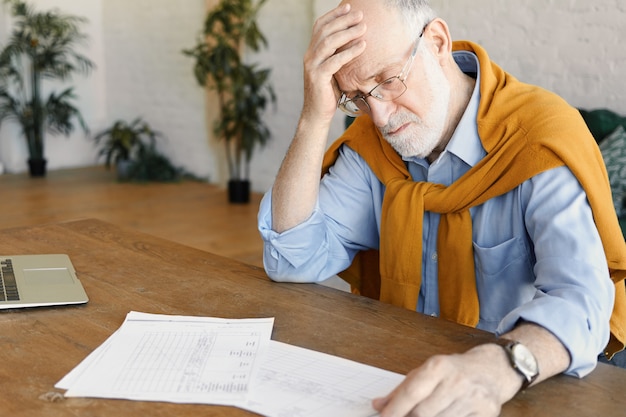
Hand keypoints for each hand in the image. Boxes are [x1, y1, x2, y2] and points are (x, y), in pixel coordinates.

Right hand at [302, 3, 366, 122]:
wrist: (316, 114)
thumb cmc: (328, 93)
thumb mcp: (332, 71)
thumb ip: (337, 56)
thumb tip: (354, 42)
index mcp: (312, 52)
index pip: (320, 27)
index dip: (333, 15)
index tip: (348, 7)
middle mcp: (309, 56)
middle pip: (325, 31)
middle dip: (343, 20)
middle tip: (360, 14)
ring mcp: (312, 66)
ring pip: (328, 43)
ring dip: (347, 33)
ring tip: (363, 27)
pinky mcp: (318, 78)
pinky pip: (334, 61)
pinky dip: (349, 52)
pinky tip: (361, 46)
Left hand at [372, 344, 521, 416]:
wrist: (493, 369)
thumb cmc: (455, 370)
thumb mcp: (427, 371)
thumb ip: (403, 389)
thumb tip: (379, 406)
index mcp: (438, 367)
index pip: (411, 393)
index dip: (394, 409)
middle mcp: (456, 381)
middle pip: (423, 412)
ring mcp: (473, 399)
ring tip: (423, 415)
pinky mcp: (485, 413)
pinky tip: (442, 416)